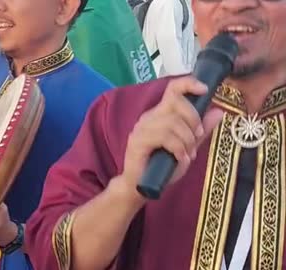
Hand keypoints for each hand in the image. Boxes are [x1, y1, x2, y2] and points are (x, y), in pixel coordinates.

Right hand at [120, 76, 223, 198]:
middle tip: (197, 138)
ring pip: (172, 121)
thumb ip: (200, 130)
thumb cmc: (162, 167)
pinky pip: (164, 137)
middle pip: (175, 102)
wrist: (140, 187)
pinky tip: (180, 159)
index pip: (173, 89)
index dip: (189, 83)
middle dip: (193, 119)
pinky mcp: (138, 141)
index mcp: (160, 114)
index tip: (205, 89)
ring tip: (187, 154)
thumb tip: (218, 111)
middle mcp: (149, 117)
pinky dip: (178, 148)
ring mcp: (142, 128)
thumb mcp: (187, 147)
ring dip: (186, 139)